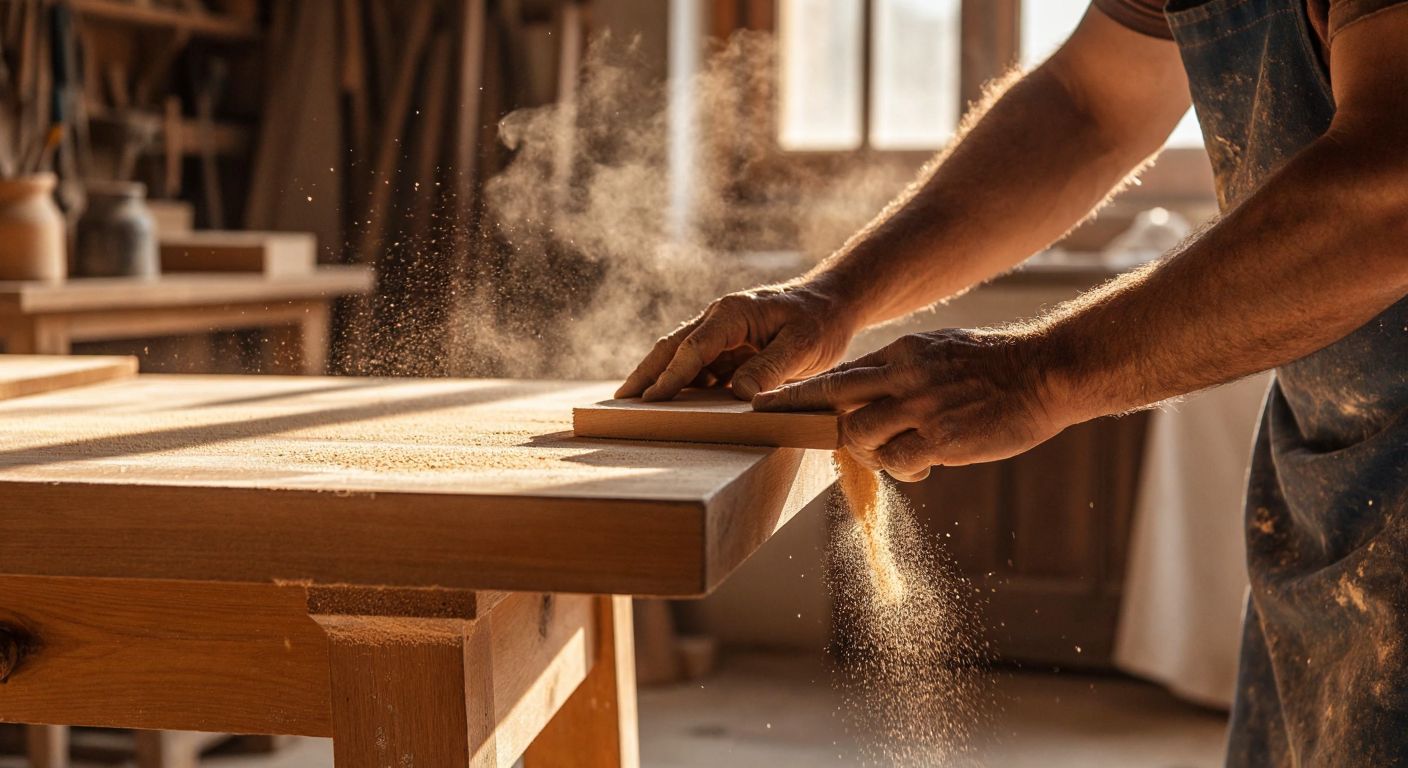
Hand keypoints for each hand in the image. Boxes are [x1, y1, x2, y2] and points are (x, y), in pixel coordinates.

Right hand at [617, 281, 860, 400]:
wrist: (834, 303)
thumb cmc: (821, 321)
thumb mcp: (803, 346)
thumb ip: (771, 368)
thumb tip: (739, 394)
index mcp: (733, 314)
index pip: (693, 348)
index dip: (672, 376)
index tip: (650, 399)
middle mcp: (719, 320)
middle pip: (672, 348)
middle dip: (645, 375)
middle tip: (620, 402)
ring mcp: (722, 334)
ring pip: (681, 358)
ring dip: (659, 380)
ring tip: (634, 408)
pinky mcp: (729, 348)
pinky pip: (700, 368)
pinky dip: (683, 385)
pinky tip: (673, 406)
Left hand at [752, 329, 1067, 480]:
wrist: (1046, 371)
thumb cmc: (996, 363)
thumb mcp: (940, 350)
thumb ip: (904, 368)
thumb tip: (875, 386)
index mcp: (901, 354)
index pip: (838, 374)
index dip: (800, 393)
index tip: (765, 405)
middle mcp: (904, 377)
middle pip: (833, 401)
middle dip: (806, 422)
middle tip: (795, 437)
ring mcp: (921, 408)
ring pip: (859, 436)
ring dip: (866, 453)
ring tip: (891, 456)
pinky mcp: (943, 439)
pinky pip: (899, 462)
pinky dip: (902, 470)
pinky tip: (924, 468)